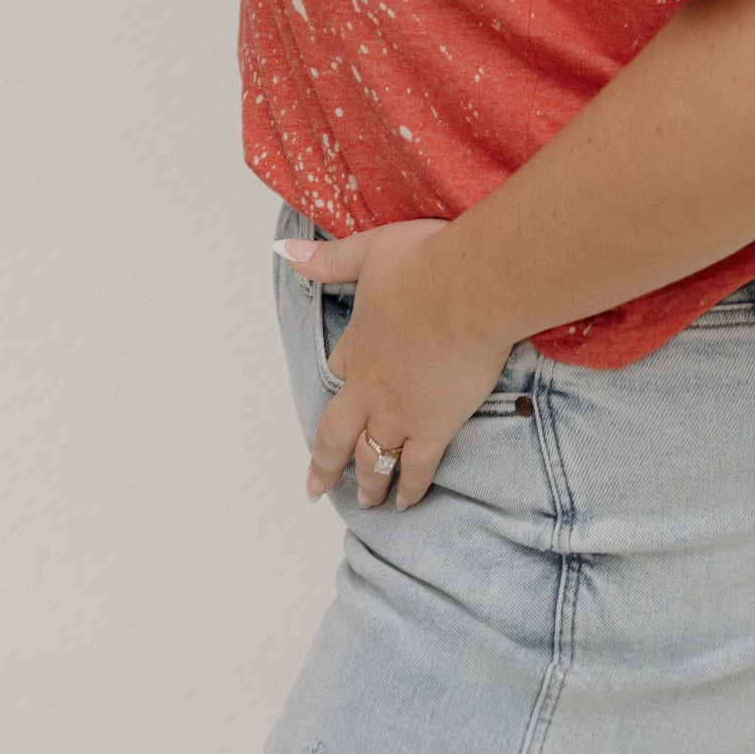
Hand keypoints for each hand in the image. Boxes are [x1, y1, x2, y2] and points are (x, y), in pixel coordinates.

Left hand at [275, 217, 517, 510]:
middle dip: (325, 462)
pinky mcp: (434, 427)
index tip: (339, 390)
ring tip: (365, 500)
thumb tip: (285, 252)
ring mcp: (400, 412)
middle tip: (315, 489)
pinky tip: (406, 502)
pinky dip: (408, 487)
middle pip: (338, 433)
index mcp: (357, 345)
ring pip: (373, 457)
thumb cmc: (424, 263)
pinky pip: (415, 468)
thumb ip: (328, 259)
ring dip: (366, 481)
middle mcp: (370, 387)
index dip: (339, 382)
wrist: (469, 289)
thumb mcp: (369, 251)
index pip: (338, 371)